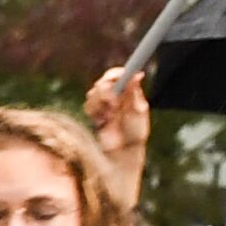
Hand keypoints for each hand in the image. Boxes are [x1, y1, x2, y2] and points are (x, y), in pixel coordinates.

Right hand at [84, 64, 151, 194]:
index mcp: (128, 90)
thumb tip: (137, 74)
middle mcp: (115, 94)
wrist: (123, 151)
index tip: (114, 78)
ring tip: (109, 117)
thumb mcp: (138, 110)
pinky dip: (94, 113)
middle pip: (102, 82)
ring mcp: (103, 104)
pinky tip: (102, 122)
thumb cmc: (135, 132)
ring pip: (92, 93)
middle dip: (105, 93)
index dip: (114, 74)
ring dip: (100, 105)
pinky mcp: (94, 113)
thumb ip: (134, 92)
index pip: (118, 75)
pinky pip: (88, 105)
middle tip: (112, 104)